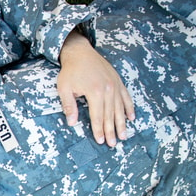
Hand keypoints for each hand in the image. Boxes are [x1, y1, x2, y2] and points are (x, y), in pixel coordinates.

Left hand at [57, 31, 134, 146]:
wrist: (80, 52)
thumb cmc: (70, 71)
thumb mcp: (64, 88)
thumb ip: (69, 106)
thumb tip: (72, 123)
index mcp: (95, 92)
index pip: (97, 116)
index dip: (98, 130)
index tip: (101, 141)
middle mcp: (108, 89)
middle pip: (110, 115)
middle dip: (111, 131)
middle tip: (113, 144)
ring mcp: (115, 85)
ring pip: (120, 108)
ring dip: (122, 123)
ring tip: (124, 136)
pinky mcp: (118, 81)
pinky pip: (126, 97)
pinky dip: (129, 108)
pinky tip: (131, 117)